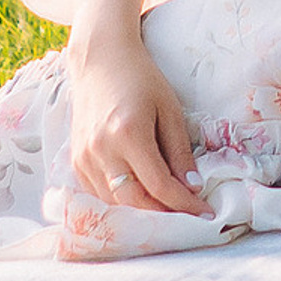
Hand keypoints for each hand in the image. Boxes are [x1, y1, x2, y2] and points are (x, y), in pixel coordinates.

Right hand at [67, 26, 209, 217]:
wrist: (100, 62)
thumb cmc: (142, 80)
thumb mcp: (169, 109)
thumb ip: (179, 151)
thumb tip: (192, 186)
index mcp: (128, 134)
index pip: (158, 185)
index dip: (183, 203)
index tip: (205, 213)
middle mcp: (100, 150)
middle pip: (133, 200)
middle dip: (162, 214)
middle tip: (188, 218)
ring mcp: (83, 157)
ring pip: (114, 201)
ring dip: (141, 211)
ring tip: (168, 211)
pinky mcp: (75, 161)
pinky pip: (98, 193)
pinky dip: (120, 201)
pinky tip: (141, 199)